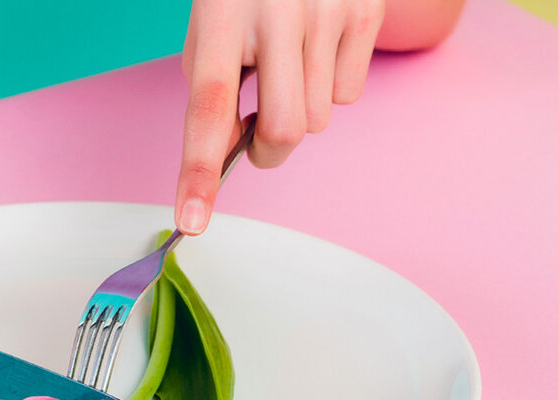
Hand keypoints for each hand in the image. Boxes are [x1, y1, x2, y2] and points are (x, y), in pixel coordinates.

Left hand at [175, 0, 385, 234]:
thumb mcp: (211, 27)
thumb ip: (214, 90)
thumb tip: (234, 152)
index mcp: (223, 15)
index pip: (207, 107)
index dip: (198, 170)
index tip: (192, 220)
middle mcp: (279, 12)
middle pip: (284, 130)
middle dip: (269, 149)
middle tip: (258, 132)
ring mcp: (329, 10)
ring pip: (319, 118)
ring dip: (299, 111)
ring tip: (288, 63)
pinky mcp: (366, 11)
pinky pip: (349, 93)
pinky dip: (330, 85)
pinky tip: (318, 46)